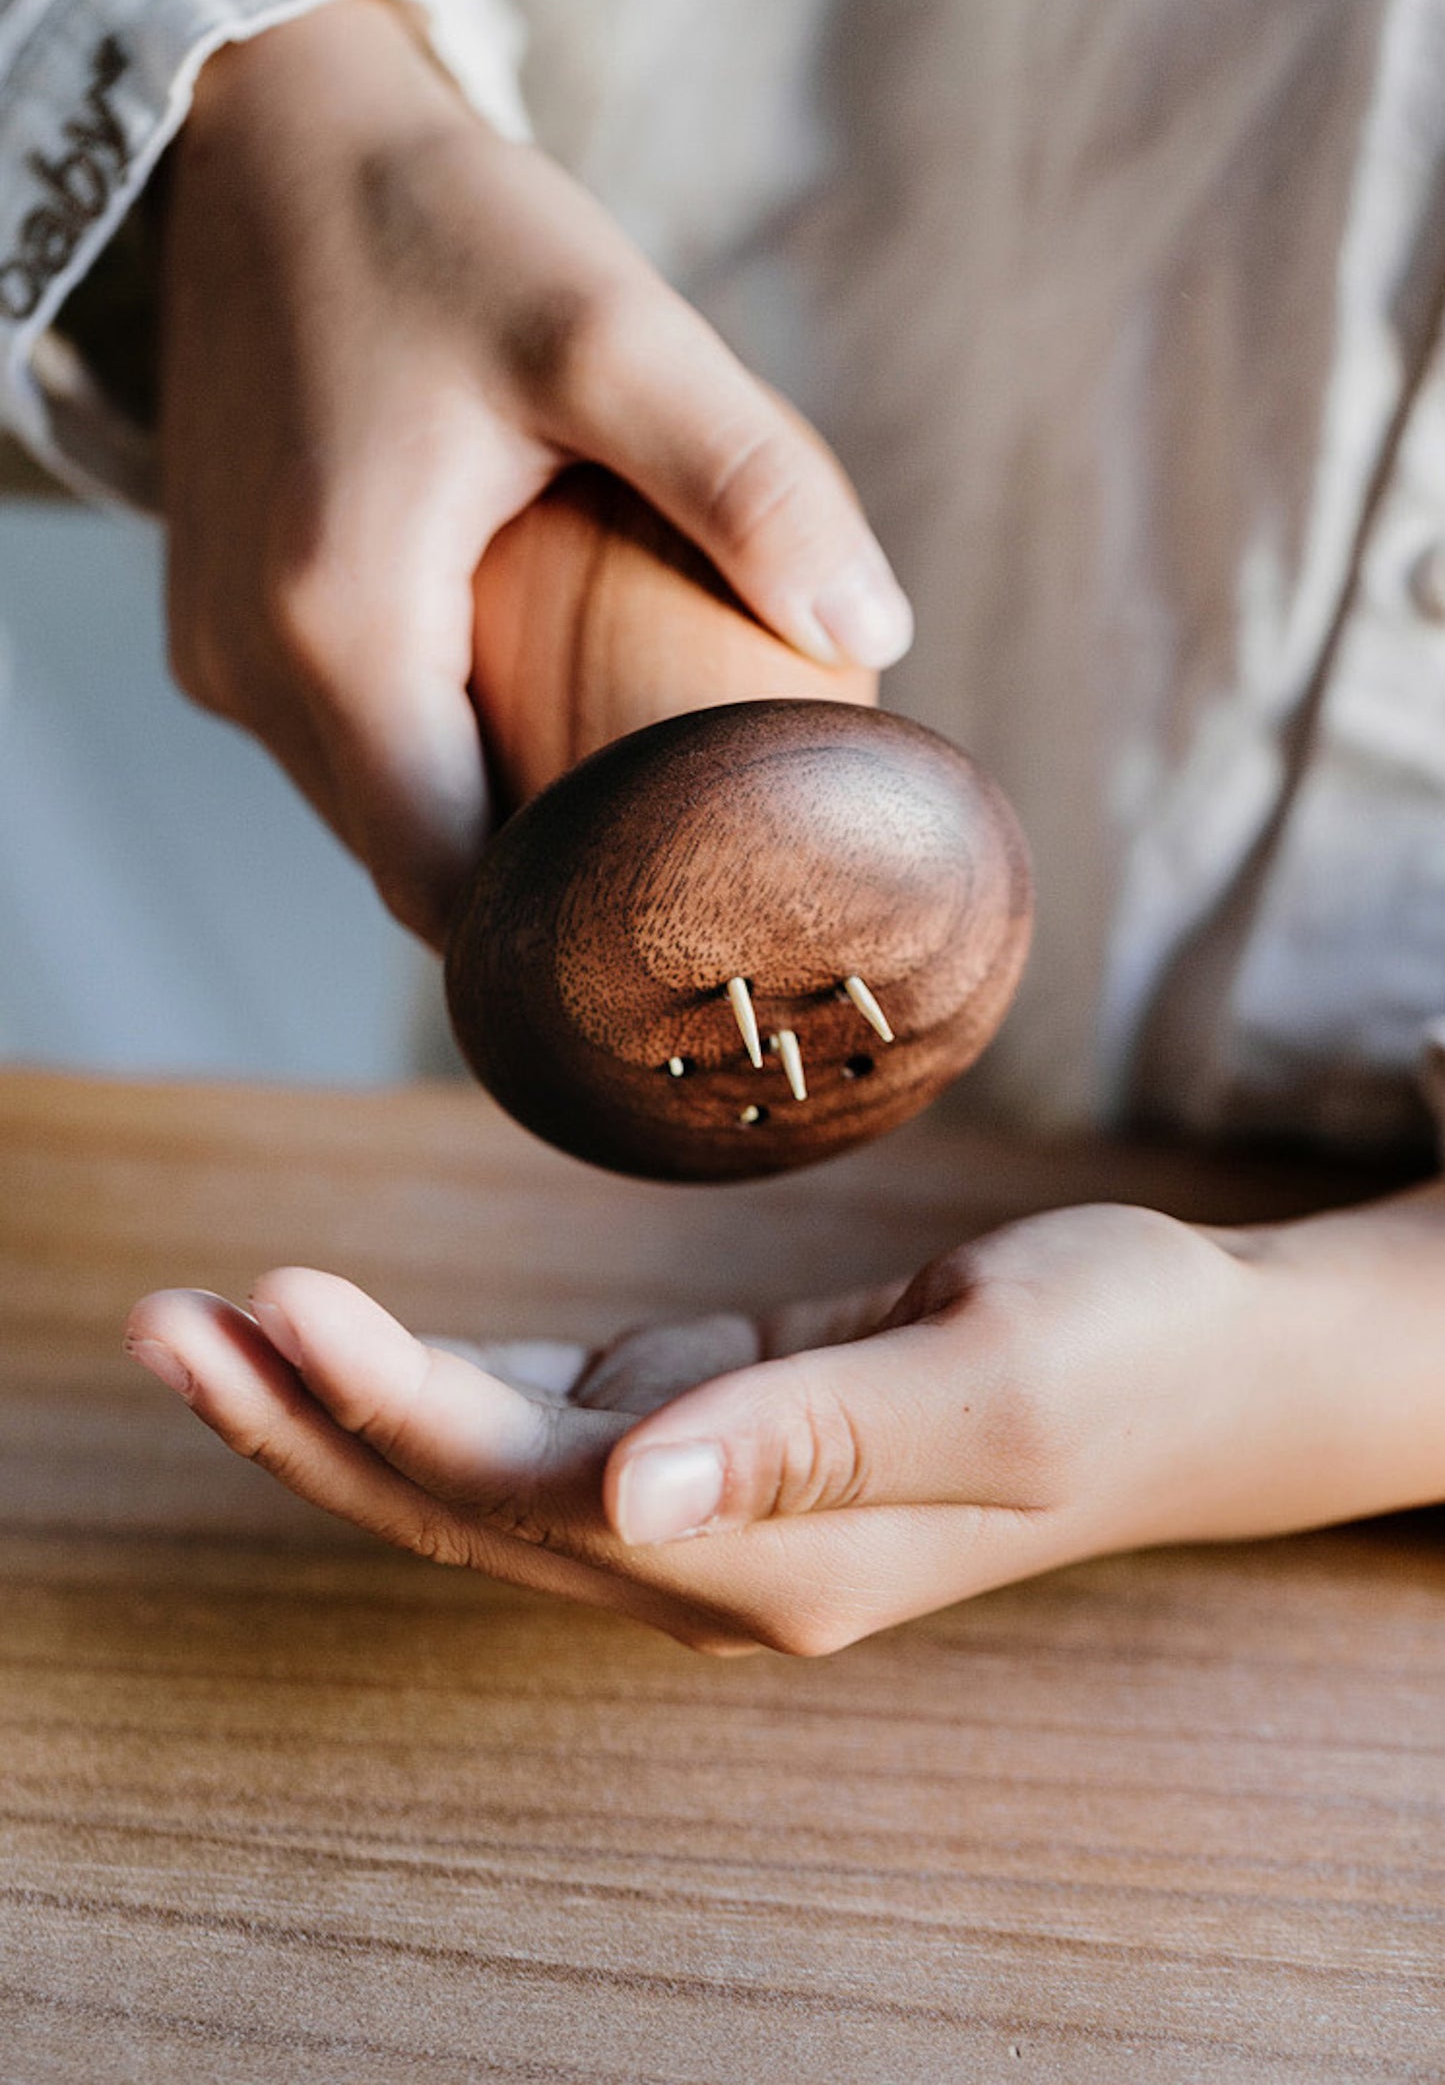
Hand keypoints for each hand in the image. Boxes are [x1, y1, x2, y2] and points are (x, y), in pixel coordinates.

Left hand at [126, 1191, 1443, 1654]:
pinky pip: (535, 1423)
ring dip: (337, 1404)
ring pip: (477, 1470)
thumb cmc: (1118, 1350)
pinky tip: (343, 1341)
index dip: (388, 1405)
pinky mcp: (708, 1431)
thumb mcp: (993, 1382)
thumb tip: (636, 1492)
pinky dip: (427, 1380)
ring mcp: (702, 1501)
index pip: (527, 1493)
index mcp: (768, 1562)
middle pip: (462, 1503)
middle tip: (161, 1323)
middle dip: (303, 1418)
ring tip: (205, 1325)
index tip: (275, 1299)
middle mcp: (710, 1554)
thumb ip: (813, 1444)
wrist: (1199, 1358)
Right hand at [159, 0, 910, 944]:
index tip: (670, 928)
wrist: (267, 129)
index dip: (558, 933)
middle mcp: (252, 670)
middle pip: (411, 861)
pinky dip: (428, 748)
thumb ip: (747, 481)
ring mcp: (221, 651)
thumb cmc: (436, 223)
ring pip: (372, 809)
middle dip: (538, 878)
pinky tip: (516, 692)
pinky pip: (337, 741)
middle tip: (672, 858)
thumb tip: (871, 632)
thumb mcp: (610, 327)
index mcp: (339, 631)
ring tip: (611, 776)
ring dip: (482, 810)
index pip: (447, 886)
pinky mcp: (220, 617)